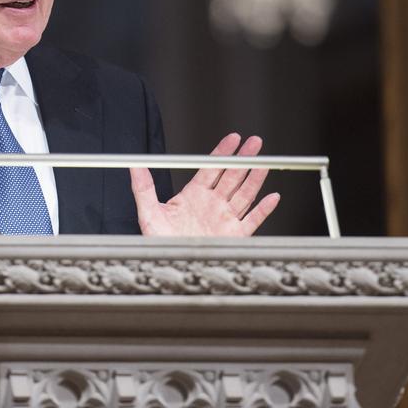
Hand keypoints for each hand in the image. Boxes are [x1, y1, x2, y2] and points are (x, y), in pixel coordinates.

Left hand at [130, 132, 279, 237]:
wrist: (170, 269)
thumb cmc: (159, 243)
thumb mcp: (148, 213)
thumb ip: (143, 187)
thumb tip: (134, 165)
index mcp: (193, 195)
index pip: (212, 168)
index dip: (223, 152)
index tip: (234, 138)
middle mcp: (212, 204)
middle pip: (232, 176)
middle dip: (244, 158)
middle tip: (255, 142)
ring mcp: (225, 219)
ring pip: (244, 194)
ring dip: (255, 178)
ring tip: (265, 162)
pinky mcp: (234, 236)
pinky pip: (253, 220)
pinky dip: (264, 209)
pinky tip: (272, 197)